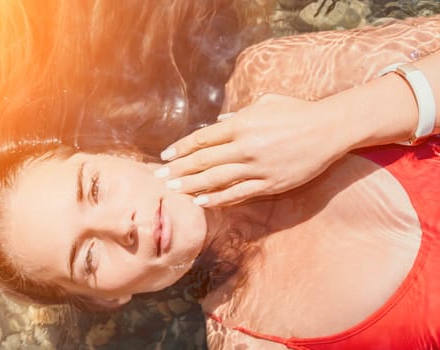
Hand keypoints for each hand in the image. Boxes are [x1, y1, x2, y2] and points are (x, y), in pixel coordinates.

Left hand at [155, 94, 348, 206]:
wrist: (329, 129)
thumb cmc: (296, 111)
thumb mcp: (264, 104)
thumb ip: (237, 115)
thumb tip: (216, 124)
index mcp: (241, 124)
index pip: (202, 139)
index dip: (181, 148)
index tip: (166, 156)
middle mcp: (245, 147)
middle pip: (204, 161)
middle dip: (179, 170)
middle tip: (160, 178)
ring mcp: (257, 168)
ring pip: (217, 180)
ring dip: (192, 186)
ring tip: (175, 191)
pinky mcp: (270, 184)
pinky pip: (239, 194)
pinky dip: (219, 199)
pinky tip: (202, 201)